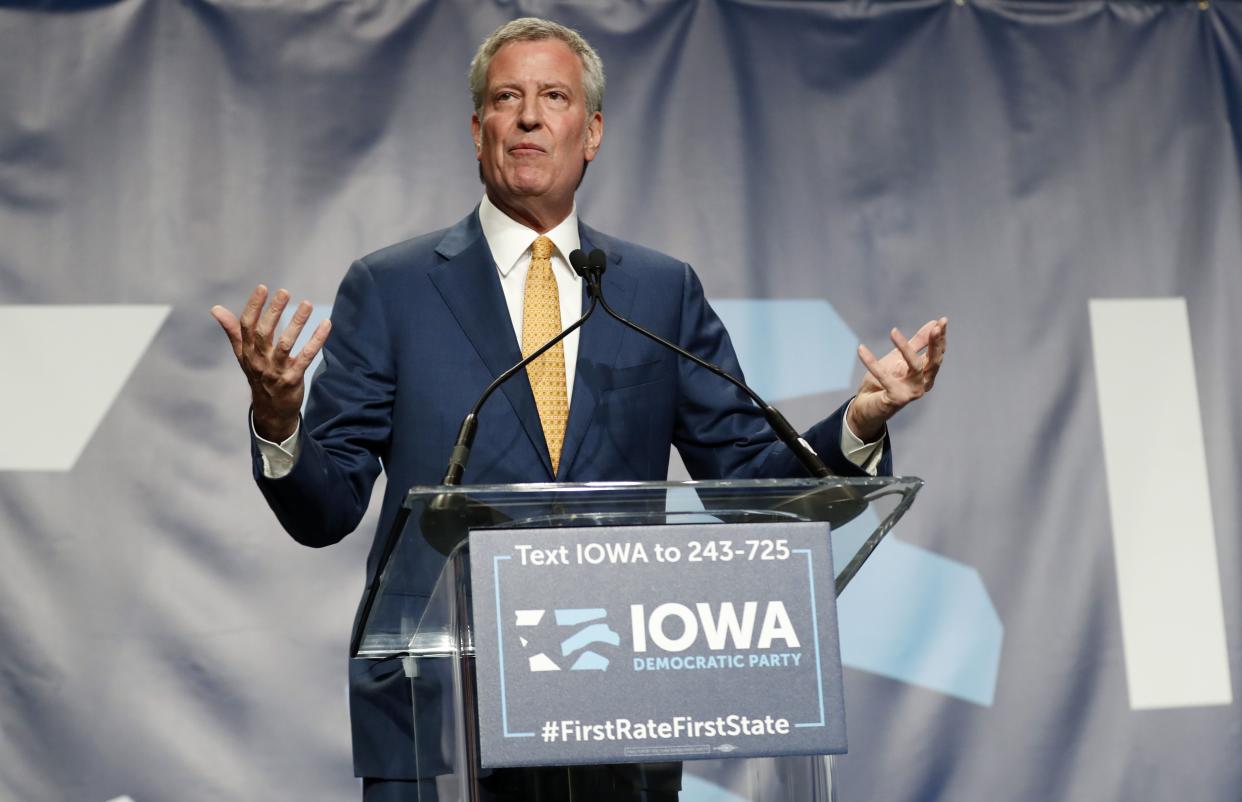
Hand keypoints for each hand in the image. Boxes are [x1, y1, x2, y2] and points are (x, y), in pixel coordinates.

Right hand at [211, 285, 330, 441]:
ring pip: (286, 344)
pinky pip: (305, 358)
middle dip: (274, 311)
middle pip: (264, 333)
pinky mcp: (293, 379)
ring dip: (296, 323)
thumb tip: (215, 309)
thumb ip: (233, 330)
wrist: (271, 411)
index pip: (246, 326)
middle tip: (285, 292)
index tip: (263, 287)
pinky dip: (316, 341)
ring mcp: (275, 371)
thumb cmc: (258, 375)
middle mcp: (259, 360)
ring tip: (307, 304)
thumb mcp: (243, 354)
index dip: (254, 306)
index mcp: (247, 351)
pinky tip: (326, 324)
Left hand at [846, 317, 947, 441]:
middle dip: (935, 344)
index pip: (937, 354)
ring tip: (893, 331)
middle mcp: (922, 384)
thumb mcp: (899, 358)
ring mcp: (911, 393)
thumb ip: (916, 343)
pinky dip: (871, 363)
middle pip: (933, 362)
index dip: (940, 338)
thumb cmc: (883, 382)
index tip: (942, 321)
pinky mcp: (896, 399)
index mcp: (925, 374)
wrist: (865, 406)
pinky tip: (861, 349)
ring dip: (904, 348)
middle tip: (936, 328)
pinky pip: (884, 377)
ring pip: (914, 367)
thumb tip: (934, 323)